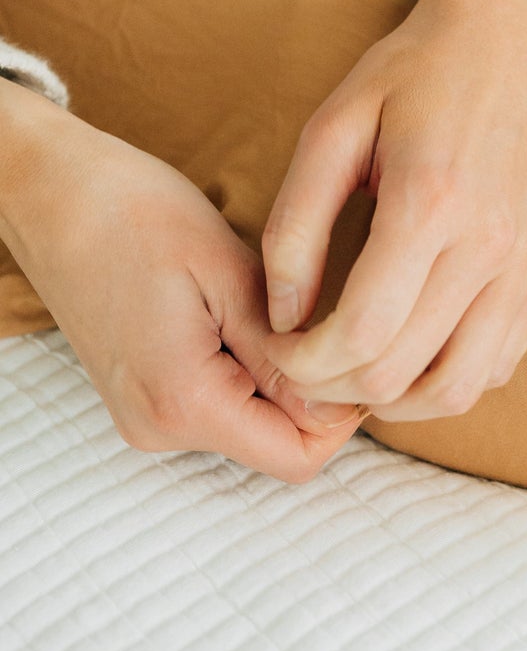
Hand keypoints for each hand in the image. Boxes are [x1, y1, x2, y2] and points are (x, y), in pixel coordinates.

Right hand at [0, 82, 363, 480]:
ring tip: (265, 302)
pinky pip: (220, 405)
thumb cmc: (134, 212)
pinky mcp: (143, 397)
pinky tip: (238, 312)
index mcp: (182, 402)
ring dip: (278, 374)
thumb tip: (338, 403)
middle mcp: (159, 427)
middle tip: (314, 311)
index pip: (299, 458)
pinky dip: (247, 369)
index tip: (351, 342)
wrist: (51, 192)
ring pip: (252, 424)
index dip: (341, 408)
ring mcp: (145, 417)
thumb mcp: (229, 272)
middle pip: (277, 445)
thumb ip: (283, 351)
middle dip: (312, 389)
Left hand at [263, 0, 526, 419]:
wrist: (509, 38)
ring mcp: (526, 265)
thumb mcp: (333, 127)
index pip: (361, 333)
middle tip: (301, 364)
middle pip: (399, 371)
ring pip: (455, 389)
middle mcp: (490, 244)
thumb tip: (281, 313)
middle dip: (333, 386)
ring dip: (391, 398)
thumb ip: (296, 223)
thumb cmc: (413, 74)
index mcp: (431, 202)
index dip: (303, 364)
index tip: (276, 348)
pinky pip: (496, 366)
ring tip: (351, 369)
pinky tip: (408, 351)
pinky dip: (445, 380)